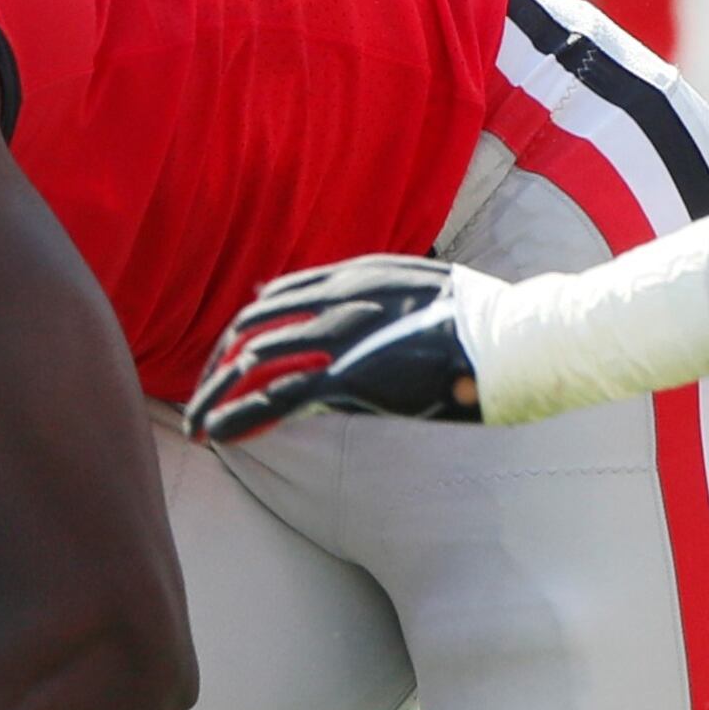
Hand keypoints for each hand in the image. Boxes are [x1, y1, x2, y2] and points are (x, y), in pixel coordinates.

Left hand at [183, 256, 482, 443]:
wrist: (513, 340)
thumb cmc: (481, 321)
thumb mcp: (426, 289)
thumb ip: (382, 294)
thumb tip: (363, 315)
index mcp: (355, 275)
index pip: (276, 298)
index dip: (247, 331)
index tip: (234, 358)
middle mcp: (337, 297)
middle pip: (252, 327)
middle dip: (220, 362)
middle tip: (206, 394)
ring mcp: (338, 335)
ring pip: (250, 361)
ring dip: (215, 392)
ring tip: (195, 422)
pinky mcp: (345, 376)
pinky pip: (272, 397)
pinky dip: (235, 414)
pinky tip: (213, 433)